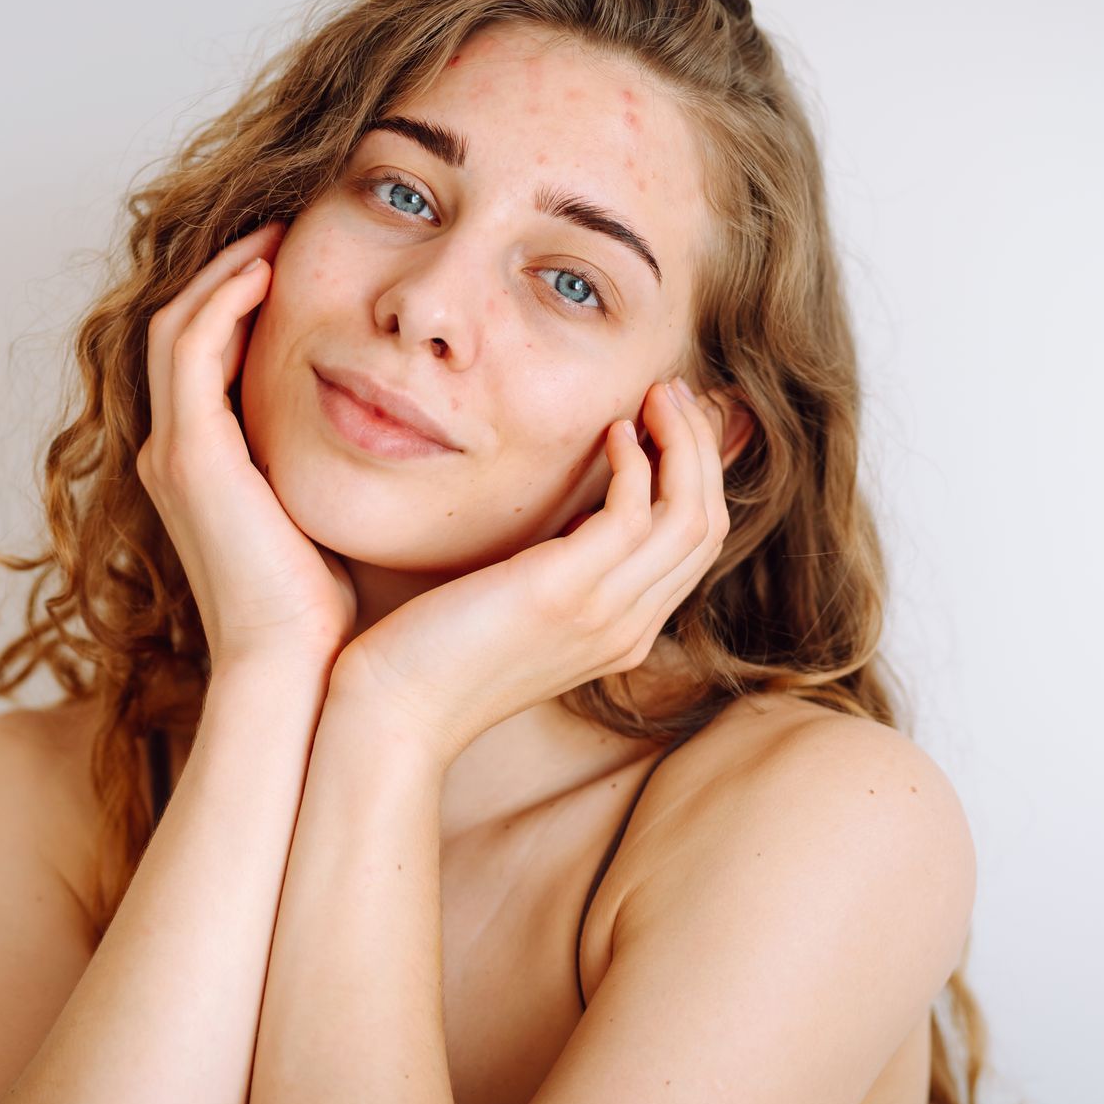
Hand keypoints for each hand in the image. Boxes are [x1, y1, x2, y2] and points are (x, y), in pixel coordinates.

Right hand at [136, 218, 357, 667]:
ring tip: (276, 235)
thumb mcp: (332, 520)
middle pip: (181, 331)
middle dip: (226, 273)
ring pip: (178, 327)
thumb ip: (339, 471)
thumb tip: (403, 435)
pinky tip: (267, 273)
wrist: (296, 671)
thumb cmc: (328, 616)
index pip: (203, 360)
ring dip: (224, 272)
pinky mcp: (193, 456)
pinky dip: (223, 302)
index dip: (237, 304)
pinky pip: (192, 350)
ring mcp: (175, 455)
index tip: (291, 265)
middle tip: (280, 230)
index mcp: (202, 471)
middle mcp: (174, 456)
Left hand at [328, 375, 729, 764]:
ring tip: (658, 395)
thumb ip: (563, 572)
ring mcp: (604, 614)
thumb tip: (576, 515)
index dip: (698, 474)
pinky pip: (635, 513)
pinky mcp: (565, 592)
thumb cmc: (436, 659)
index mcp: (624, 634)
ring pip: (690, 515)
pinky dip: (636, 462)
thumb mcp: (521, 611)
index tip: (672, 420)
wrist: (395, 712)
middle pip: (708, 525)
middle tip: (675, 391)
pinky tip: (612, 432)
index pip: (697, 547)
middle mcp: (628, 628)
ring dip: (682, 442)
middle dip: (702, 447)